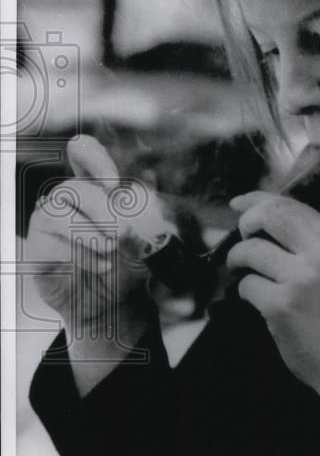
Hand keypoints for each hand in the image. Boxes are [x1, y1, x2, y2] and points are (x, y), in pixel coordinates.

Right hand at [25, 134, 163, 336]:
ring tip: (110, 251)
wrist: (113, 303)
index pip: (83, 152)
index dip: (94, 159)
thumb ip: (139, 232)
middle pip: (72, 186)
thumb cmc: (127, 266)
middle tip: (121, 232)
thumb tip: (126, 229)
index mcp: (95, 187)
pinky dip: (80, 255)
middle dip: (101, 209)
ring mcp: (49, 223)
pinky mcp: (38, 249)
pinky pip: (50, 243)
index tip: (113, 185)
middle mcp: (68, 201)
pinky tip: (101, 266)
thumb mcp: (144, 247)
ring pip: (55, 210)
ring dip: (88, 231)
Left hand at [227, 191, 319, 440]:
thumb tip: (268, 221)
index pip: (291, 206)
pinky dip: (245, 291)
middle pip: (269, 216)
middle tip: (241, 236)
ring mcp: (300, 280)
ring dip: (238, 259)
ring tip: (243, 271)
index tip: (239, 203)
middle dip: (246, 221)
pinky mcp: (281, 306)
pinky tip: (258, 300)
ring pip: (250, 251)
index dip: (258, 200)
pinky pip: (247, 285)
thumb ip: (313, 245)